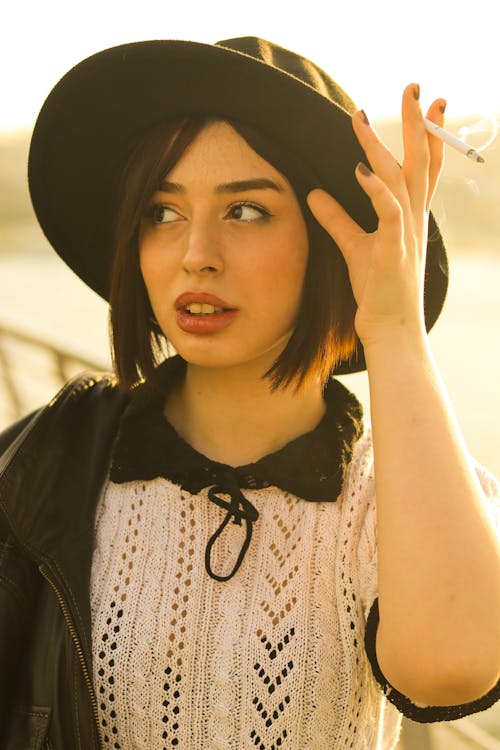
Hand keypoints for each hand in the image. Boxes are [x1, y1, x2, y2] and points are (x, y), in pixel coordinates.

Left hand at [307, 84, 445, 351]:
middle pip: (419, 162)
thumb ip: (336, 218)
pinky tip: (360, 170)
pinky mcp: (393, 251)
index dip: (426, 137)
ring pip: (403, 179)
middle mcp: (413, 220)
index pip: (421, 168)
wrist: (389, 329)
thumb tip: (314, 193)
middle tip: (416, 87)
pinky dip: (376, 191)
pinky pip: (390, 213)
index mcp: (408, 218)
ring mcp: (406, 234)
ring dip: (388, 145)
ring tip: (366, 116)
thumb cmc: (376, 291)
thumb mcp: (354, 247)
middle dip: (419, 124)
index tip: (427, 105)